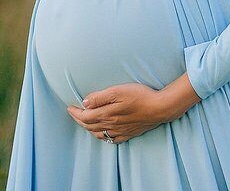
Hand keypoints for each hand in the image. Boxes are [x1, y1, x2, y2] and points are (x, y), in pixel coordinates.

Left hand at [66, 74, 200, 143]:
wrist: (160, 108)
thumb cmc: (140, 96)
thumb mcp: (118, 90)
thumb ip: (100, 97)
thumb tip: (85, 102)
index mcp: (107, 114)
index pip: (85, 116)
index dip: (75, 112)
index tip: (70, 107)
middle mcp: (111, 125)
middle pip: (89, 126)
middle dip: (79, 120)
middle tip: (73, 113)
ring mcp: (120, 131)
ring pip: (99, 133)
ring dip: (88, 128)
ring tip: (84, 122)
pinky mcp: (129, 133)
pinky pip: (112, 139)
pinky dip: (103, 136)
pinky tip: (103, 133)